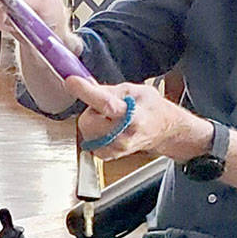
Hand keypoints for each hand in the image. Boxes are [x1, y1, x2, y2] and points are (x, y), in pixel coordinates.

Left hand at [65, 76, 212, 162]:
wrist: (164, 131)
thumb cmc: (151, 109)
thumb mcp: (135, 90)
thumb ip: (108, 89)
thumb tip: (85, 83)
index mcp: (133, 114)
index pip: (106, 103)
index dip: (86, 91)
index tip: (71, 81)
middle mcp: (124, 135)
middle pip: (88, 121)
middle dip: (91, 110)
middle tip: (105, 107)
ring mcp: (117, 148)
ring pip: (86, 131)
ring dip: (93, 122)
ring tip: (109, 118)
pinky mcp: (110, 156)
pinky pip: (89, 141)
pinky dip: (94, 133)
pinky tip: (108, 129)